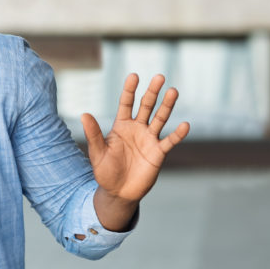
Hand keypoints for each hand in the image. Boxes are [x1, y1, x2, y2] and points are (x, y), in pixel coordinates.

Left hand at [81, 73, 190, 203]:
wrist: (118, 192)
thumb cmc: (105, 171)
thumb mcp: (97, 153)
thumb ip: (94, 134)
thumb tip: (84, 114)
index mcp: (121, 126)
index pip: (126, 103)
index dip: (130, 90)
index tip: (134, 76)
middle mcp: (137, 129)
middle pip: (146, 106)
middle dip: (152, 92)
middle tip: (159, 77)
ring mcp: (149, 139)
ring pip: (160, 119)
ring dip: (167, 106)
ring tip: (173, 91)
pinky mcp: (158, 153)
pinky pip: (170, 141)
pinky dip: (178, 134)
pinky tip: (185, 125)